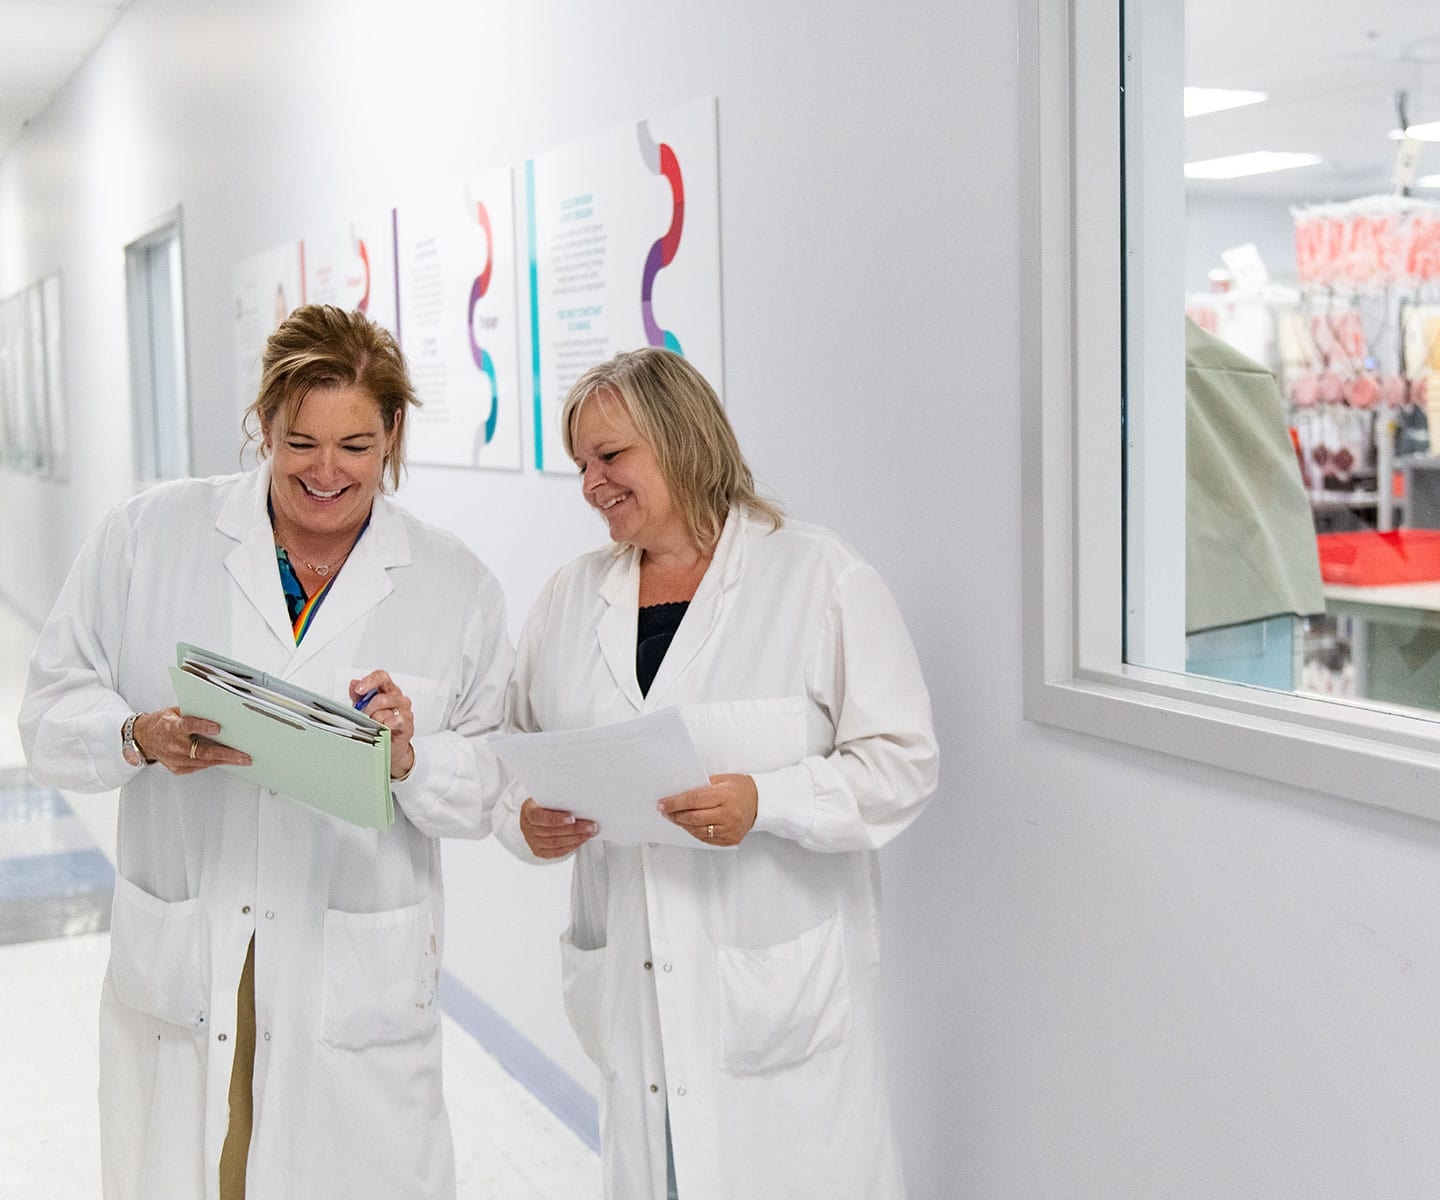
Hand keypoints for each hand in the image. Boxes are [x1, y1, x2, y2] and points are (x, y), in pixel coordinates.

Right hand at [132, 707, 252, 774]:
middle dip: (226, 754)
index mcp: (171, 726)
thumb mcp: (175, 711)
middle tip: (243, 756)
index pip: (188, 726)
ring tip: (241, 759)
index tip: (218, 728)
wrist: (144, 738)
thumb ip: (193, 713)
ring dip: (224, 760)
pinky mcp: (177, 768)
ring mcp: (175, 759)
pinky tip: (226, 760)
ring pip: (204, 761)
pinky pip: (199, 766)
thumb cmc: (163, 722)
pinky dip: (213, 762)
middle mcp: (173, 744)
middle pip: (202, 750)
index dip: (203, 726)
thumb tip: (218, 710)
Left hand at [350, 671, 416, 779]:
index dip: (369, 681)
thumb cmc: (378, 722)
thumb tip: (353, 683)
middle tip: (364, 717)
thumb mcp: (364, 707)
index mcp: (387, 689)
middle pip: (381, 698)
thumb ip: (358, 695)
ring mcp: (404, 709)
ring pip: (386, 712)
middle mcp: (397, 697)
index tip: (359, 690)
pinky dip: (387, 726)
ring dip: (376, 721)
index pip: (381, 677)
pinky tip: (384, 729)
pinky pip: (396, 721)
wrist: (390, 742)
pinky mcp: (408, 722)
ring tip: (374, 726)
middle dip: (368, 710)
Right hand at [520, 798, 596, 858]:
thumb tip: (580, 801)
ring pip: (555, 843)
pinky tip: (582, 840)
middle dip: (574, 829)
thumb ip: (558, 799)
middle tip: (591, 825)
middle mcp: (527, 828)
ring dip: (576, 838)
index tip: (573, 818)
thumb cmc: (545, 803)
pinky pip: (557, 852)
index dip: (556, 819)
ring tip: (590, 832)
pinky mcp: (539, 851)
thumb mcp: (547, 797)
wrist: (536, 815)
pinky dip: (571, 846)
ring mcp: (532, 841)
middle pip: (551, 832)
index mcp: (528, 811)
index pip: (539, 817)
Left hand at [657, 774, 756, 846]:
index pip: (694, 800)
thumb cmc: (741, 788)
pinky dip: (694, 832)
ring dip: (683, 824)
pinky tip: (688, 825)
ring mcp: (730, 829)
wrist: (761, 802)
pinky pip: (706, 839)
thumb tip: (679, 793)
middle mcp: (729, 814)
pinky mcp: (731, 840)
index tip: (663, 803)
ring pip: (698, 830)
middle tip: (665, 811)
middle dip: (675, 814)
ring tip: (675, 818)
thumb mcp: (722, 779)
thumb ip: (702, 786)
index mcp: (726, 796)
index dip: (675, 803)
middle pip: (694, 817)